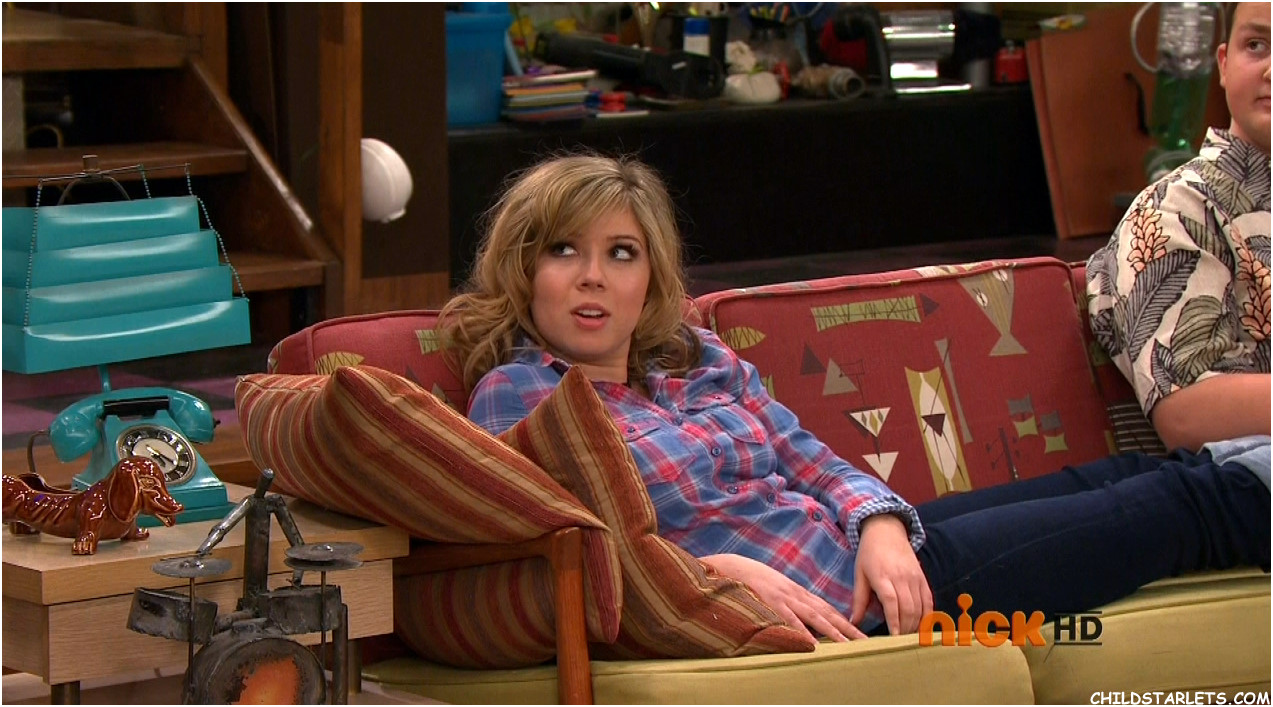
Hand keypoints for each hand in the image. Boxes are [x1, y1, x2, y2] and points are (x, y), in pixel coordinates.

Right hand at [701, 553, 866, 641]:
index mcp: (797, 592)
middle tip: (866, 643)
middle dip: (848, 628)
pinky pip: (788, 619)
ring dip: (833, 631)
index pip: (827, 608)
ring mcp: (784, 598)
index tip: (861, 634)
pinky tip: (812, 643)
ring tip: (849, 645)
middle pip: (828, 613)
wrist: (731, 565)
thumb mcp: (775, 589)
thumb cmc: (752, 579)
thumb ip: (788, 602)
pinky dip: (801, 630)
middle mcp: (796, 594)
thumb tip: (801, 619)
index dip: (845, 621)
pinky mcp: (770, 602)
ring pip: (814, 616)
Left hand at [850, 514, 931, 635]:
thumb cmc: (869, 553)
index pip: (891, 602)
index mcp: (882, 576)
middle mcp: (901, 577)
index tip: (894, 637)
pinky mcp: (922, 577)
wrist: (887, 530)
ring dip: (916, 625)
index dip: (894, 621)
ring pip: (919, 606)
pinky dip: (928, 614)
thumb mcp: (859, 573)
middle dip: (905, 628)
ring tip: (909, 639)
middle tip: (899, 644)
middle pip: (907, 608)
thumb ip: (859, 599)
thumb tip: (853, 622)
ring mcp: (914, 577)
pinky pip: (928, 599)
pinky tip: (923, 626)